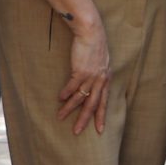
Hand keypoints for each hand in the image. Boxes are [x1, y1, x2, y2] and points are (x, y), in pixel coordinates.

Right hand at [56, 17, 111, 135]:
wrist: (91, 32)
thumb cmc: (95, 46)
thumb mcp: (101, 63)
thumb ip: (98, 75)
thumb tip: (90, 85)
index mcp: (106, 80)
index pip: (104, 103)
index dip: (100, 117)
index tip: (99, 130)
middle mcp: (100, 80)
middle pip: (92, 104)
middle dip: (84, 120)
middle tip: (76, 132)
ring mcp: (91, 76)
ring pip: (80, 97)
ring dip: (69, 108)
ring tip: (60, 116)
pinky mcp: (81, 70)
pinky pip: (72, 86)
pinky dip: (66, 93)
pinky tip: (60, 99)